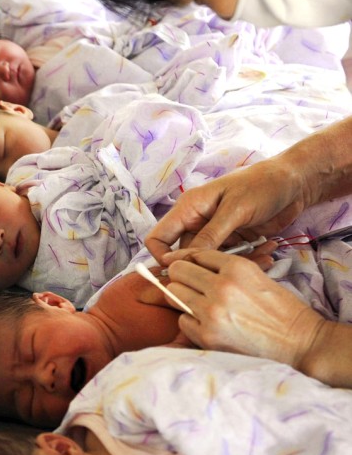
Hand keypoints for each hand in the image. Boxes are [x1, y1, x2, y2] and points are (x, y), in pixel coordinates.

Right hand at [145, 159, 308, 264]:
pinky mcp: (234, 241)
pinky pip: (232, 259)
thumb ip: (210, 235)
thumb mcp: (235, 209)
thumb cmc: (261, 185)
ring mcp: (216, 233)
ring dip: (235, 263)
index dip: (163, 257)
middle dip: (206, 266)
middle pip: (186, 255)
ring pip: (211, 261)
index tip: (183, 273)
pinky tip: (269, 251)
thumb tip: (182, 260)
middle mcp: (197, 222)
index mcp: (189, 209)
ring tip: (264, 257)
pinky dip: (250, 259)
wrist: (296, 180)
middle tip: (233, 270)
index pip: (158, 238)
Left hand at [163, 251, 324, 367]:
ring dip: (183, 297)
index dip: (188, 259)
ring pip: (174, 294)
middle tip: (191, 286)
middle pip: (178, 271)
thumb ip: (225, 268)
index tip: (184, 265)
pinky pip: (182, 320)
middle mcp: (221, 286)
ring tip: (200, 304)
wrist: (300, 342)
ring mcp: (211, 312)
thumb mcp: (257, 276)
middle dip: (181, 276)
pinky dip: (191, 321)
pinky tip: (208, 324)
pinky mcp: (207, 335)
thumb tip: (189, 262)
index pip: (195, 253)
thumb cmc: (281, 309)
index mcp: (237, 267)